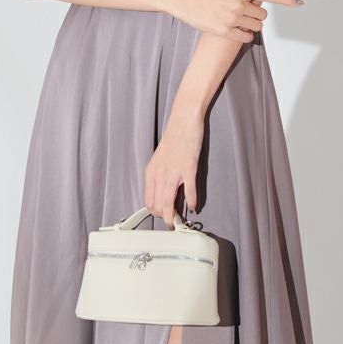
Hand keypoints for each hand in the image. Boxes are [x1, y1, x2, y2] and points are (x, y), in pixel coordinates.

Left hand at [143, 108, 203, 228]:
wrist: (183, 121)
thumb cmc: (173, 139)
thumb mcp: (160, 159)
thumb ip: (160, 176)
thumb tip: (163, 193)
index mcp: (151, 172)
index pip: (148, 201)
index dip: (155, 212)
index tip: (162, 216)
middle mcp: (159, 174)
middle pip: (157, 205)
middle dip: (164, 217)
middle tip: (172, 221)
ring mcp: (174, 172)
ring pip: (168, 203)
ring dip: (173, 216)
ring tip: (179, 222)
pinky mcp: (189, 168)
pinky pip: (189, 192)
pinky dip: (192, 202)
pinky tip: (194, 206)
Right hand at [167, 0, 303, 41]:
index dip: (286, 0)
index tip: (299, 3)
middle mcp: (238, 4)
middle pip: (263, 14)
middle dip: (257, 12)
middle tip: (244, 9)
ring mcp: (232, 18)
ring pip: (257, 26)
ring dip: (252, 23)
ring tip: (238, 18)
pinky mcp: (225, 31)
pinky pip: (246, 37)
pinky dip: (246, 34)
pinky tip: (238, 29)